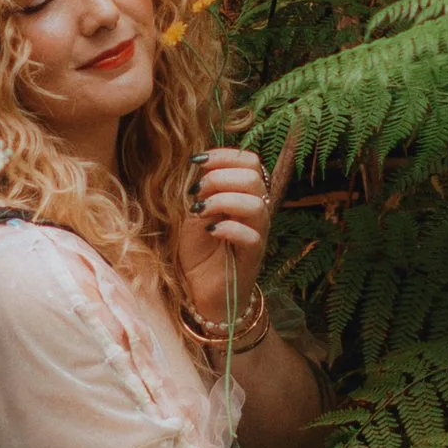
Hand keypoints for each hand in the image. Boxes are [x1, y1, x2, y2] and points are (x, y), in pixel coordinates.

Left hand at [177, 142, 284, 336]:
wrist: (200, 291)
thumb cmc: (197, 250)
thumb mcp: (191, 212)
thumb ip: (198, 188)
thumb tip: (195, 162)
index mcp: (243, 194)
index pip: (249, 161)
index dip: (224, 155)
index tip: (196, 162)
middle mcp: (255, 210)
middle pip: (254, 177)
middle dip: (220, 177)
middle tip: (196, 192)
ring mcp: (257, 233)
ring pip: (257, 204)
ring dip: (223, 200)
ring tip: (200, 210)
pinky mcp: (252, 257)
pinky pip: (252, 236)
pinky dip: (229, 228)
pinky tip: (210, 230)